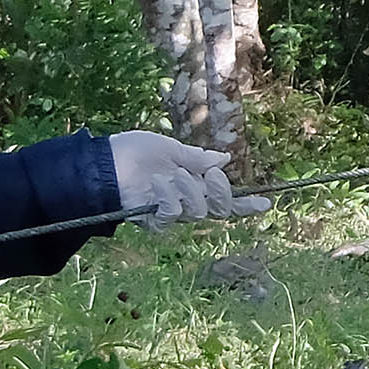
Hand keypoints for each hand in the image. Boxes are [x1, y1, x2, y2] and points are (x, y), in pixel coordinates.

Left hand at [114, 129, 267, 224]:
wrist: (103, 162)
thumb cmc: (133, 152)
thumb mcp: (170, 150)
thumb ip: (197, 159)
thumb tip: (224, 159)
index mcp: (193, 185)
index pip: (224, 199)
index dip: (244, 204)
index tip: (265, 203)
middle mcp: (186, 202)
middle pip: (218, 209)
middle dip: (221, 192)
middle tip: (213, 176)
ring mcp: (170, 212)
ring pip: (198, 211)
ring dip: (188, 190)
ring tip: (170, 174)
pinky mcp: (152, 219)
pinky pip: (171, 214)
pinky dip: (167, 197)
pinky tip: (155, 183)